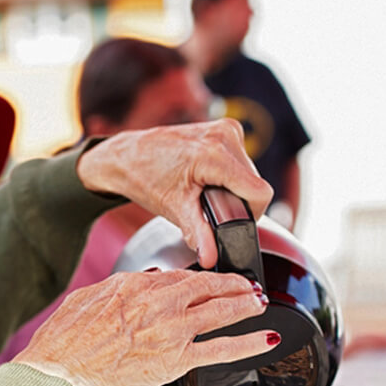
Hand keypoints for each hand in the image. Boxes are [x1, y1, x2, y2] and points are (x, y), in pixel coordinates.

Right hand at [14, 268, 274, 385]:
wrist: (62, 375)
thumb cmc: (64, 341)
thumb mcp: (88, 298)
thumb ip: (119, 287)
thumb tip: (140, 283)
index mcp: (135, 284)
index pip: (178, 275)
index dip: (199, 277)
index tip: (209, 280)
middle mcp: (159, 302)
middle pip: (207, 286)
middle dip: (232, 284)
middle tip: (248, 284)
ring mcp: (172, 330)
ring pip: (221, 311)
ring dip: (245, 304)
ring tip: (260, 301)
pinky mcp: (179, 360)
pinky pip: (223, 349)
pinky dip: (249, 342)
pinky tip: (268, 338)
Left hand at [75, 119, 271, 268]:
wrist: (126, 156)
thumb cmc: (144, 177)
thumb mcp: (174, 208)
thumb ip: (198, 234)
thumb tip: (212, 257)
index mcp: (215, 154)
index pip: (259, 192)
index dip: (251, 214)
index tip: (232, 221)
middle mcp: (224, 135)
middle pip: (255, 183)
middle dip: (238, 201)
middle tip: (209, 206)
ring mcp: (225, 128)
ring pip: (250, 173)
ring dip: (234, 188)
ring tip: (204, 191)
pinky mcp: (225, 128)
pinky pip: (241, 161)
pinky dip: (229, 174)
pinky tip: (206, 178)